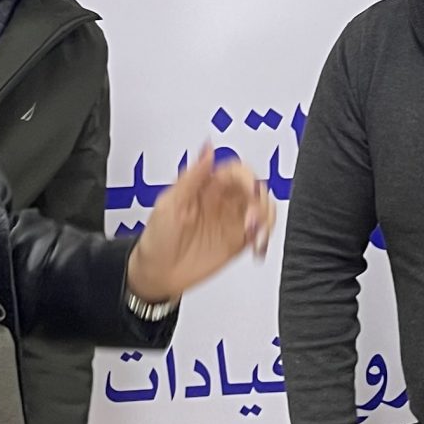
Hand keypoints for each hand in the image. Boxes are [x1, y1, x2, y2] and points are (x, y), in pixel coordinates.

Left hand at [127, 147, 274, 302]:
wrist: (157, 274)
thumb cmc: (157, 238)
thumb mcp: (169, 204)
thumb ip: (192, 177)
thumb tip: (208, 149)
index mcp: (206, 185)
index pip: (236, 171)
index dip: (247, 178)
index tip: (250, 191)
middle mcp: (222, 200)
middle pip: (255, 187)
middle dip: (259, 201)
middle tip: (251, 219)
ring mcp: (232, 220)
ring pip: (263, 207)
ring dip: (266, 217)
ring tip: (255, 233)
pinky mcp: (238, 240)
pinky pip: (261, 231)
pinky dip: (266, 234)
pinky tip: (258, 243)